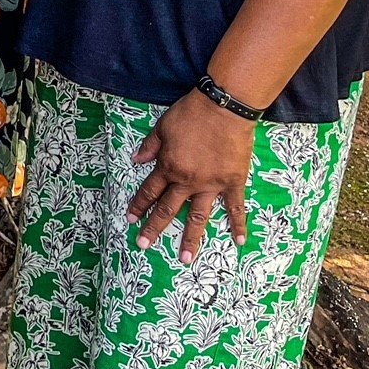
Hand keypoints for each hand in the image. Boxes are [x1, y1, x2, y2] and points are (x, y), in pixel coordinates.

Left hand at [126, 88, 257, 263]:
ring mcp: (211, 185)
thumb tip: (135, 160)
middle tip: (143, 244)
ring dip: (191, 238)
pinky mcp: (233, 183)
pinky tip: (239, 242)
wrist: (224, 110)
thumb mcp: (162, 127)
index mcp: (169, 167)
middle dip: (154, 227)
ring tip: (186, 258)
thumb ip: (150, 147)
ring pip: (198, 217)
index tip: (130, 219)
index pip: (150, 190)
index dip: (139, 205)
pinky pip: (235, 208)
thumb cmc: (190, 114)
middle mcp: (187, 181)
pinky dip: (238, 225)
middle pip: (168, 209)